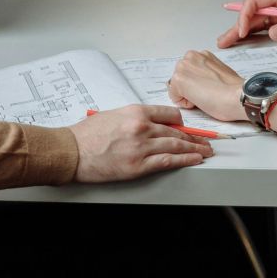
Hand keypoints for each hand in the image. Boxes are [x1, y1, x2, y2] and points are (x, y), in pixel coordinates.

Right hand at [72, 105, 212, 181]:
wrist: (71, 151)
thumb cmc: (86, 135)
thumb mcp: (112, 115)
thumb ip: (133, 119)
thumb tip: (150, 125)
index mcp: (134, 112)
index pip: (168, 113)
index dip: (181, 122)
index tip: (187, 128)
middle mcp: (141, 127)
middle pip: (175, 131)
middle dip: (194, 137)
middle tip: (205, 140)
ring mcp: (141, 147)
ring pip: (176, 145)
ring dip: (195, 148)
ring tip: (206, 151)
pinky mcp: (138, 165)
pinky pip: (168, 161)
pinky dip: (185, 159)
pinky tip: (195, 159)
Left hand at [168, 50, 246, 122]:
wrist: (237, 96)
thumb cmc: (233, 90)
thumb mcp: (218, 74)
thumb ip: (206, 74)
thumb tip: (201, 83)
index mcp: (202, 55)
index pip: (189, 73)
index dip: (198, 85)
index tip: (210, 88)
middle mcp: (191, 56)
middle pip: (180, 79)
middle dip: (189, 89)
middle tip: (207, 93)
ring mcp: (184, 67)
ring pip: (176, 87)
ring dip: (187, 95)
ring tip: (204, 96)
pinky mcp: (179, 79)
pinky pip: (175, 97)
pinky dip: (185, 103)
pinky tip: (200, 100)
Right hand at [218, 0, 276, 47]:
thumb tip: (271, 34)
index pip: (255, 2)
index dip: (245, 16)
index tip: (243, 31)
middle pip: (251, 13)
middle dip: (236, 26)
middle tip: (223, 41)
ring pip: (255, 22)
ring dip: (241, 32)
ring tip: (226, 43)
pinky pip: (265, 28)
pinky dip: (253, 35)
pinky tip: (243, 42)